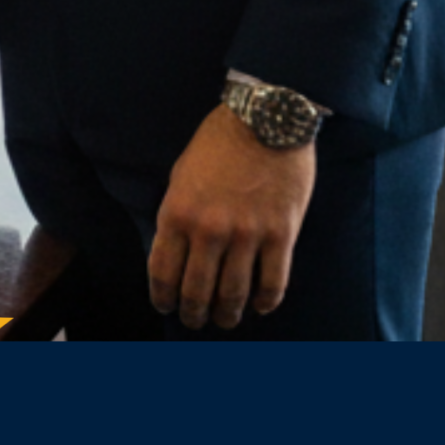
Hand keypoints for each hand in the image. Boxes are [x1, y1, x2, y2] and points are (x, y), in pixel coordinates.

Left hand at [147, 106, 316, 328]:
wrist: (264, 121)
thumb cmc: (217, 145)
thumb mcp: (181, 176)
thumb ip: (177, 215)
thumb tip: (175, 251)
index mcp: (177, 213)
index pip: (163, 271)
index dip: (163, 296)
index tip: (165, 306)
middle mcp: (209, 230)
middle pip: (198, 290)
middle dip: (194, 313)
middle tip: (196, 322)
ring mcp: (247, 234)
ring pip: (234, 293)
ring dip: (228, 314)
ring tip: (225, 321)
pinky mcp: (281, 234)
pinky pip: (273, 282)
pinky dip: (266, 301)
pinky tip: (260, 307)